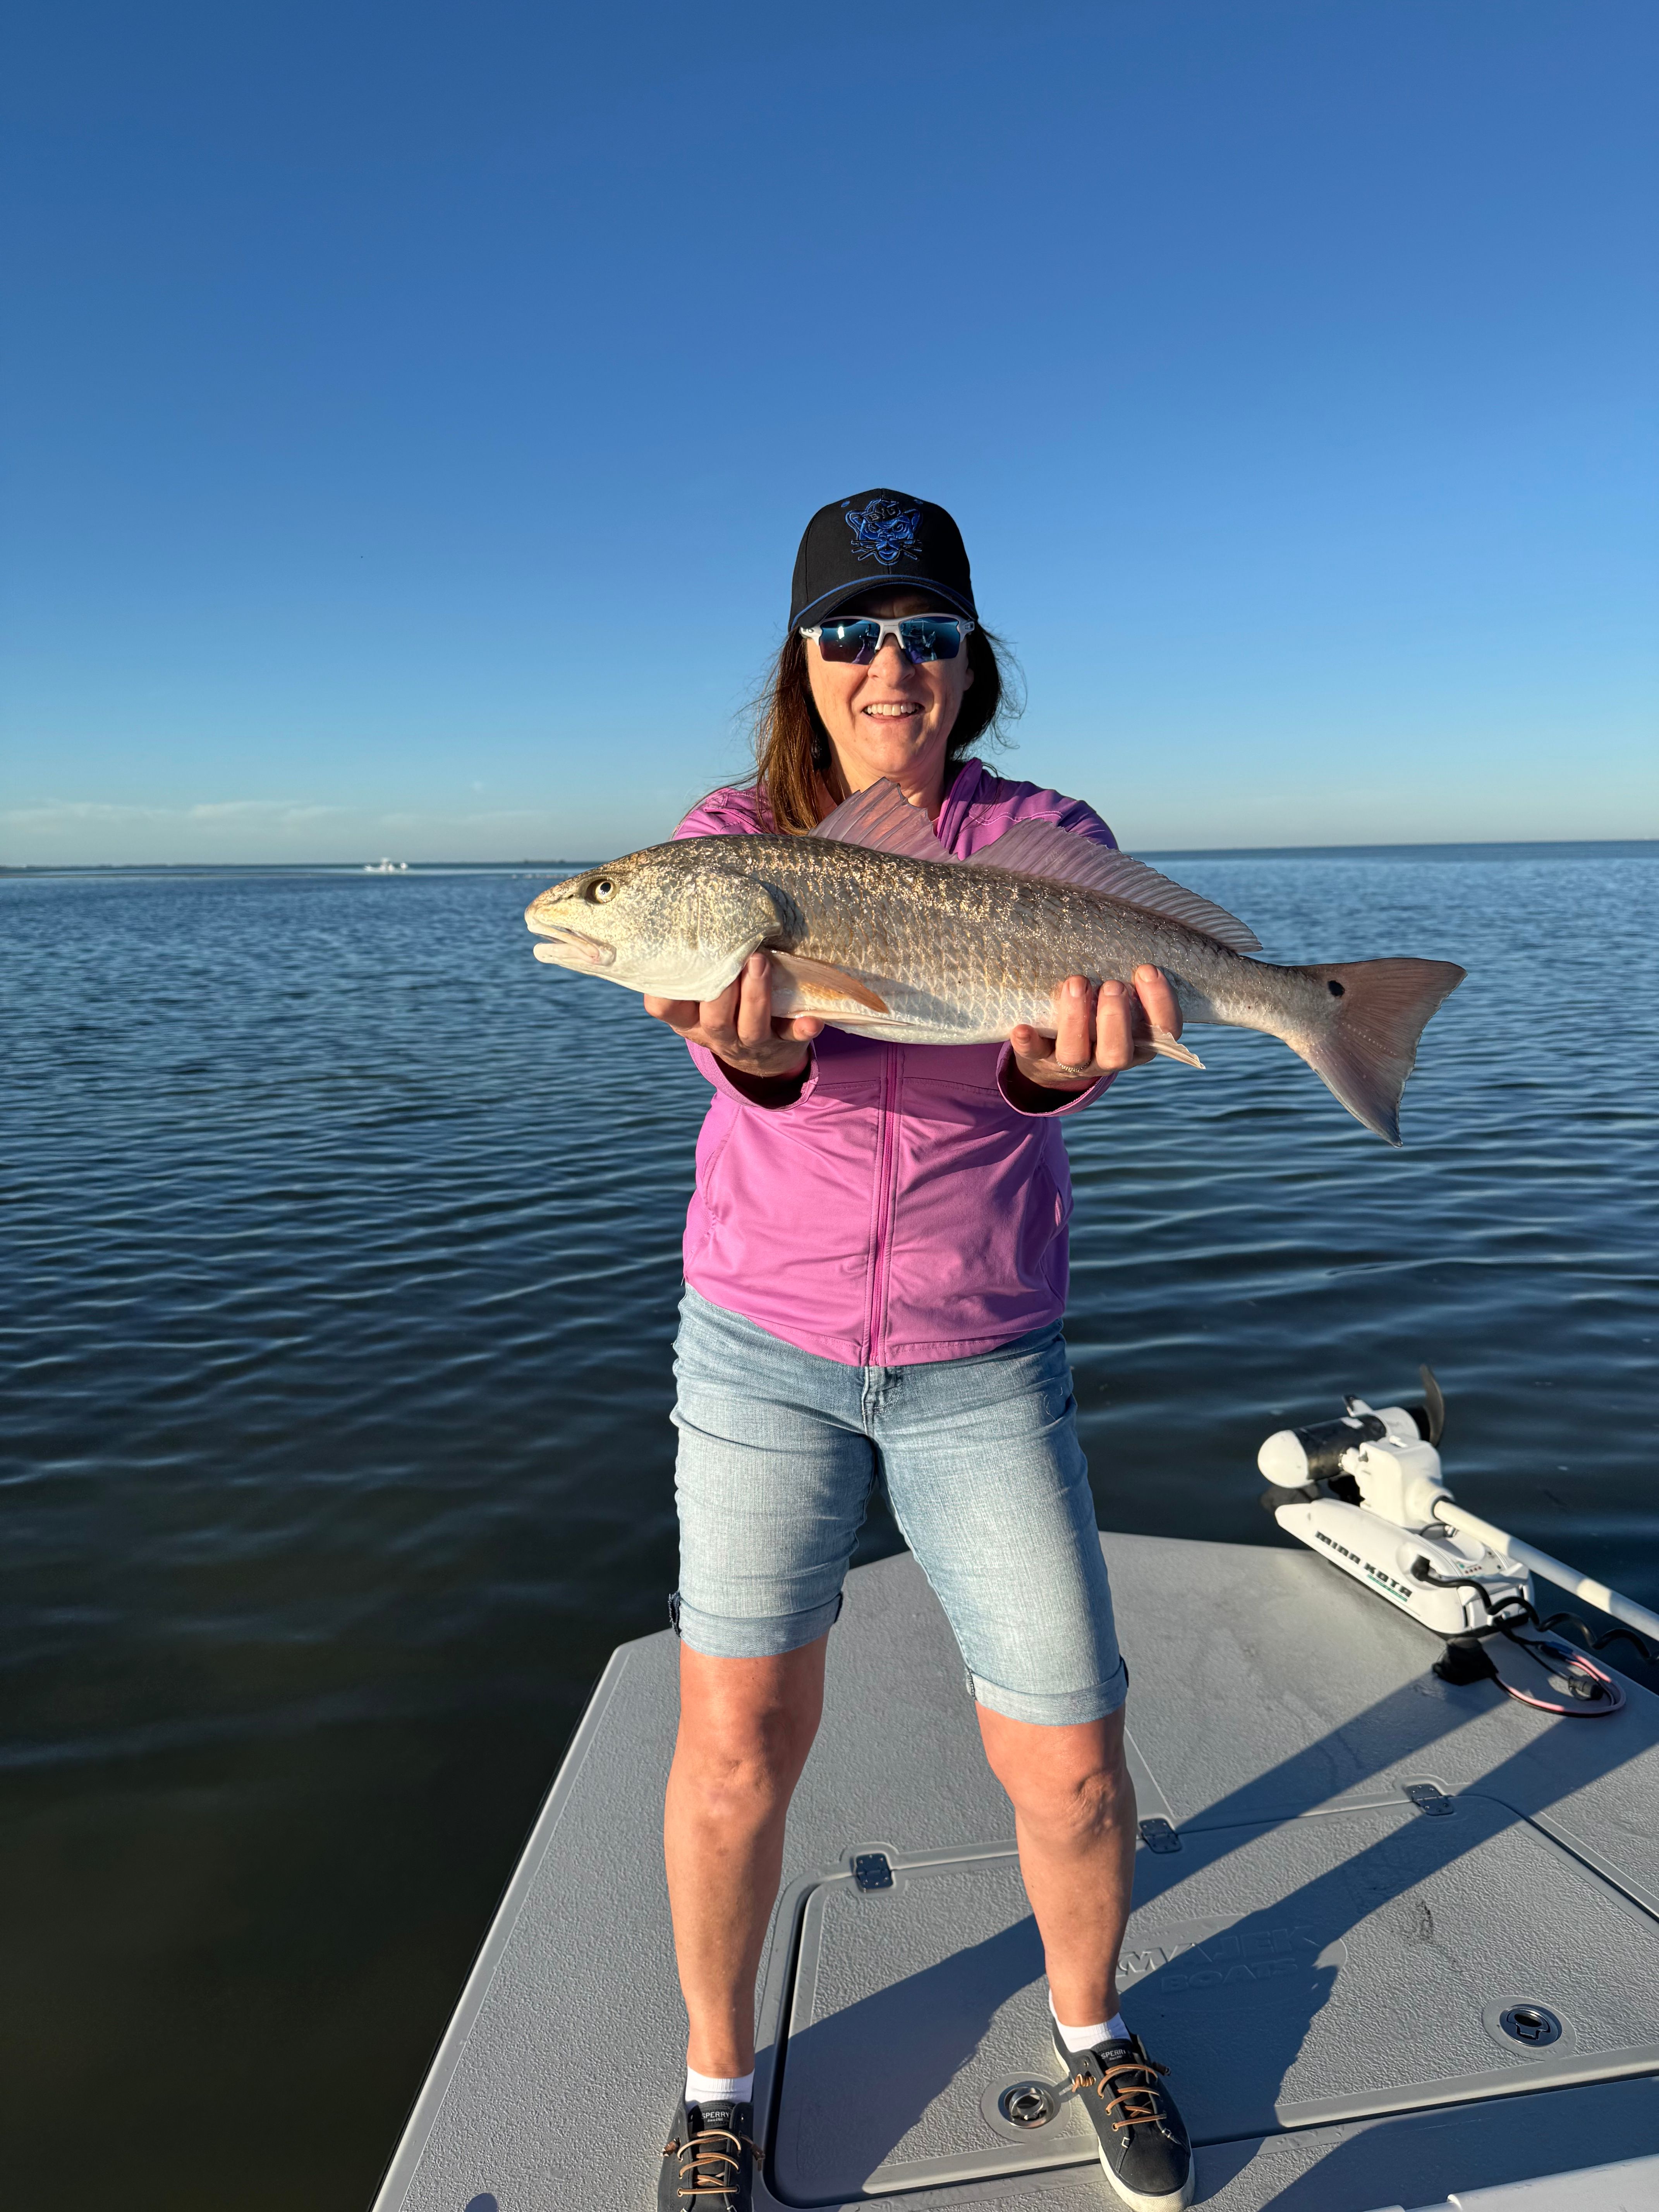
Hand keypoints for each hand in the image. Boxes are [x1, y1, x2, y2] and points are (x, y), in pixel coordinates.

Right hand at [644, 952, 823, 1078]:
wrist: (761, 1054)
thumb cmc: (726, 1006)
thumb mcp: (701, 995)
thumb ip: (698, 966)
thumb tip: (694, 908)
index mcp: (690, 1019)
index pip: (664, 1008)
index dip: (663, 991)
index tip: (673, 961)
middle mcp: (716, 1033)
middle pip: (713, 1019)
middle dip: (722, 990)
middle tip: (734, 956)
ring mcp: (750, 1042)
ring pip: (750, 1028)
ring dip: (755, 996)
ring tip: (760, 962)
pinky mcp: (782, 1042)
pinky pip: (791, 1037)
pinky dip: (801, 1029)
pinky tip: (812, 1021)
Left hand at [1009, 966, 1182, 1089]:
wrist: (1055, 1054)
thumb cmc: (1098, 1013)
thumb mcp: (1122, 998)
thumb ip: (1130, 977)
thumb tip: (1131, 925)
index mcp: (1138, 1041)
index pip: (1163, 1031)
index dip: (1160, 1003)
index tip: (1146, 969)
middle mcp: (1108, 1057)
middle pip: (1119, 1052)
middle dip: (1116, 1018)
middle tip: (1112, 985)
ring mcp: (1074, 1063)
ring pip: (1077, 1054)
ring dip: (1076, 1020)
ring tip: (1076, 983)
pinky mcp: (1040, 1060)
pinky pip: (1034, 1055)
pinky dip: (1028, 1042)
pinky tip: (1021, 1027)